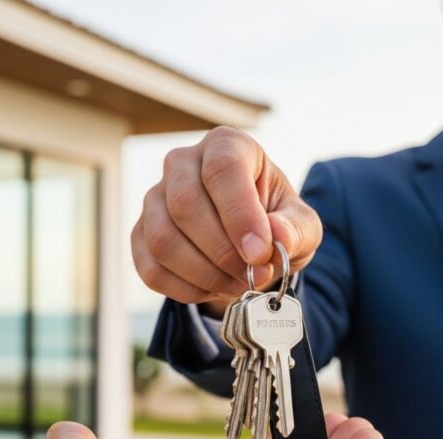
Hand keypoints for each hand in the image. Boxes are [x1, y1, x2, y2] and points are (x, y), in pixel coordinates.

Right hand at [132, 127, 322, 311]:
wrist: (248, 241)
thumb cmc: (275, 222)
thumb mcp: (301, 225)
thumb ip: (296, 229)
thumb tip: (277, 236)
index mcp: (226, 146)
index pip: (222, 170)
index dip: (239, 214)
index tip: (259, 252)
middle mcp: (183, 163)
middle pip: (185, 204)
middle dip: (222, 252)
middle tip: (253, 275)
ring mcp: (155, 197)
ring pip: (163, 239)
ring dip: (204, 274)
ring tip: (237, 284)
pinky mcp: (141, 233)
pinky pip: (151, 268)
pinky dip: (185, 289)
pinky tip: (213, 288)